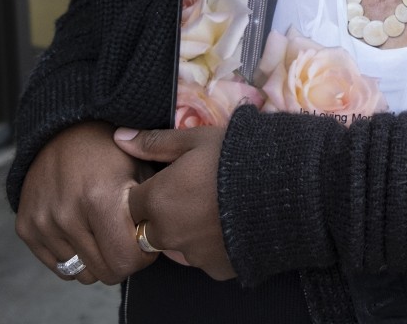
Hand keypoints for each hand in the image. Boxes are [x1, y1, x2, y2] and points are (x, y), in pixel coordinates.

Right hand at [15, 121, 156, 284]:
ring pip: (80, 273)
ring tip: (106, 233)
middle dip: (121, 261)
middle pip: (103, 273)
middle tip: (128, 240)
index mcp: (100, 199)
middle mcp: (67, 215)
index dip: (142, 257)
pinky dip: (74, 256)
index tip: (145, 241)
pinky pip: (58, 265)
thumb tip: (159, 240)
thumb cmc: (110, 152)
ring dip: (97, 259)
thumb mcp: (141, 169)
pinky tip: (84, 232)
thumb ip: (151, 207)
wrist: (64, 131)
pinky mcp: (26, 228)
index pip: (124, 261)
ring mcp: (43, 223)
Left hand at [114, 126, 234, 279]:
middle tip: (192, 196)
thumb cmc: (237, 155)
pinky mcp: (217, 268)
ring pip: (178, 246)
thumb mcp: (197, 139)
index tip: (165, 183)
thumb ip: (156, 143)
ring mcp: (193, 255)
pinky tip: (232, 227)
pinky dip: (213, 246)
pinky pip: (206, 259)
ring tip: (216, 211)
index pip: (129, 206)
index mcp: (158, 200)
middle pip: (149, 231)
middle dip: (162, 217)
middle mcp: (168, 233)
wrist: (287, 186)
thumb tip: (119, 138)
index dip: (145, 194)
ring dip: (187, 233)